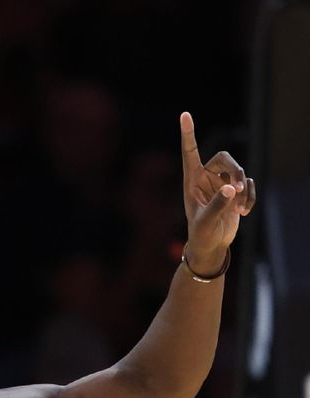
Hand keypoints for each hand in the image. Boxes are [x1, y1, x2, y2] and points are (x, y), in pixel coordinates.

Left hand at [180, 112, 255, 268]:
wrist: (211, 245)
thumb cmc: (201, 234)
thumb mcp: (205, 222)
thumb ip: (217, 205)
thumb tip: (230, 188)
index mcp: (191, 180)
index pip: (189, 152)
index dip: (188, 133)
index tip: (185, 114)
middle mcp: (205, 177)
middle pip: (225, 158)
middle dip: (235, 171)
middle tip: (238, 189)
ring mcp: (221, 183)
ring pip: (239, 172)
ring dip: (243, 190)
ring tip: (239, 210)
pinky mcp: (234, 191)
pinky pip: (248, 184)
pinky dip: (249, 197)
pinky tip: (244, 212)